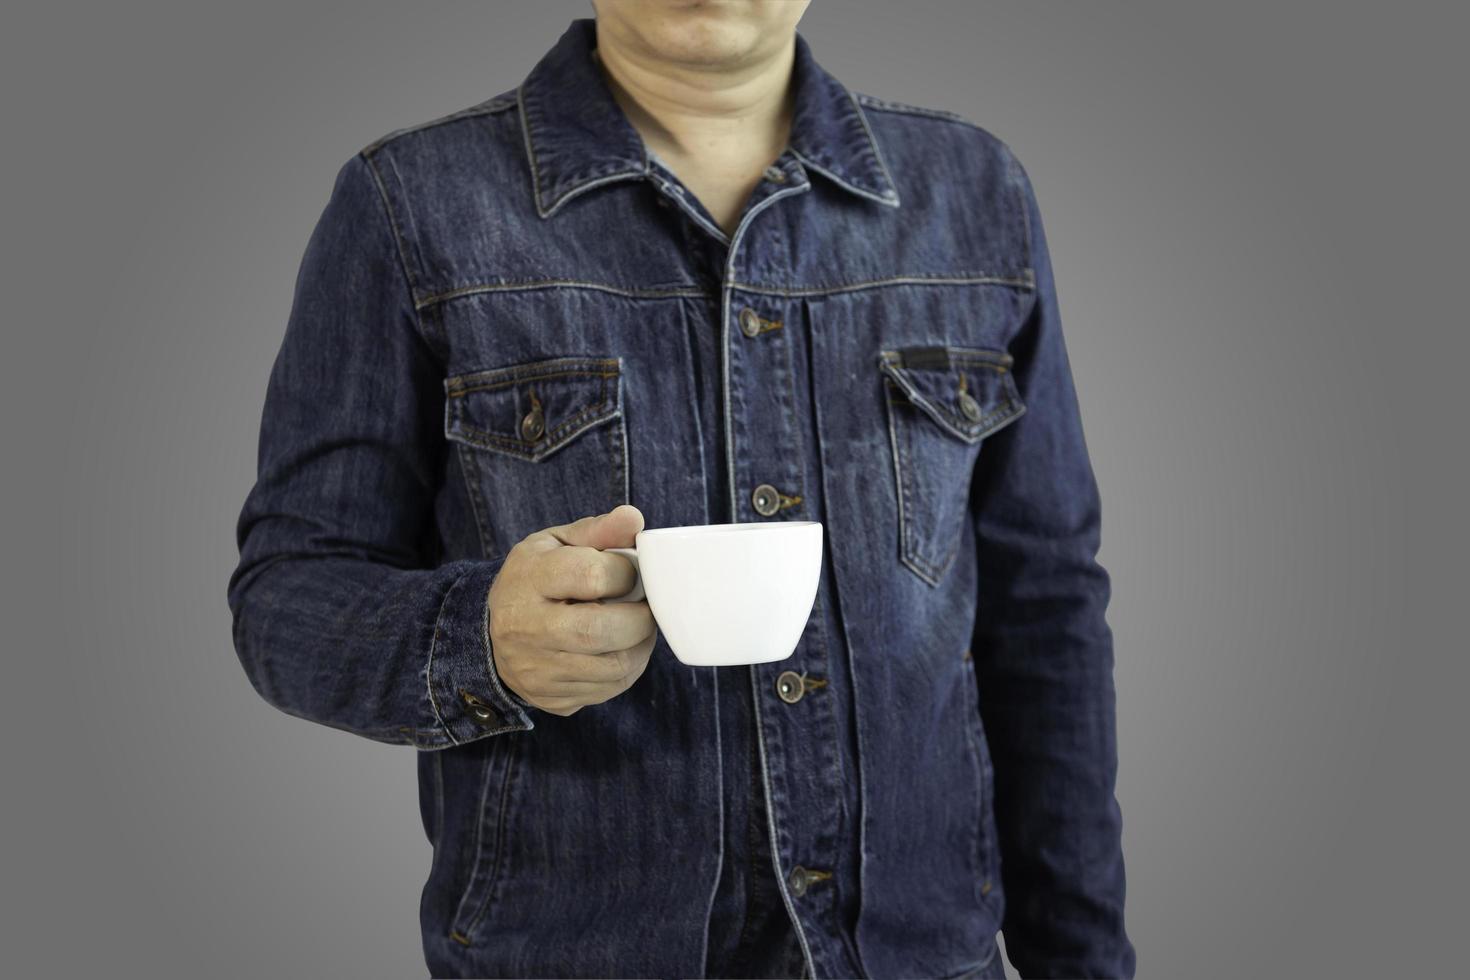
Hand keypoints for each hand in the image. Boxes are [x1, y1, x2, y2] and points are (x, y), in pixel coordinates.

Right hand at [487, 505, 656, 716]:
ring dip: (641, 647)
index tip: (629, 573)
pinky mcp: (551, 697)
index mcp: (529, 579)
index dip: (625, 573)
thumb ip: (597, 530)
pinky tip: (622, 650)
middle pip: (600, 631)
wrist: (490, 634)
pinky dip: (628, 671)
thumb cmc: (536, 580)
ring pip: (612, 668)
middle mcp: (526, 628)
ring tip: (638, 628)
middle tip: (645, 607)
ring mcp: (536, 669)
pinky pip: (607, 690)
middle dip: (640, 619)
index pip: (591, 575)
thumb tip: (634, 518)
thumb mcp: (555, 544)